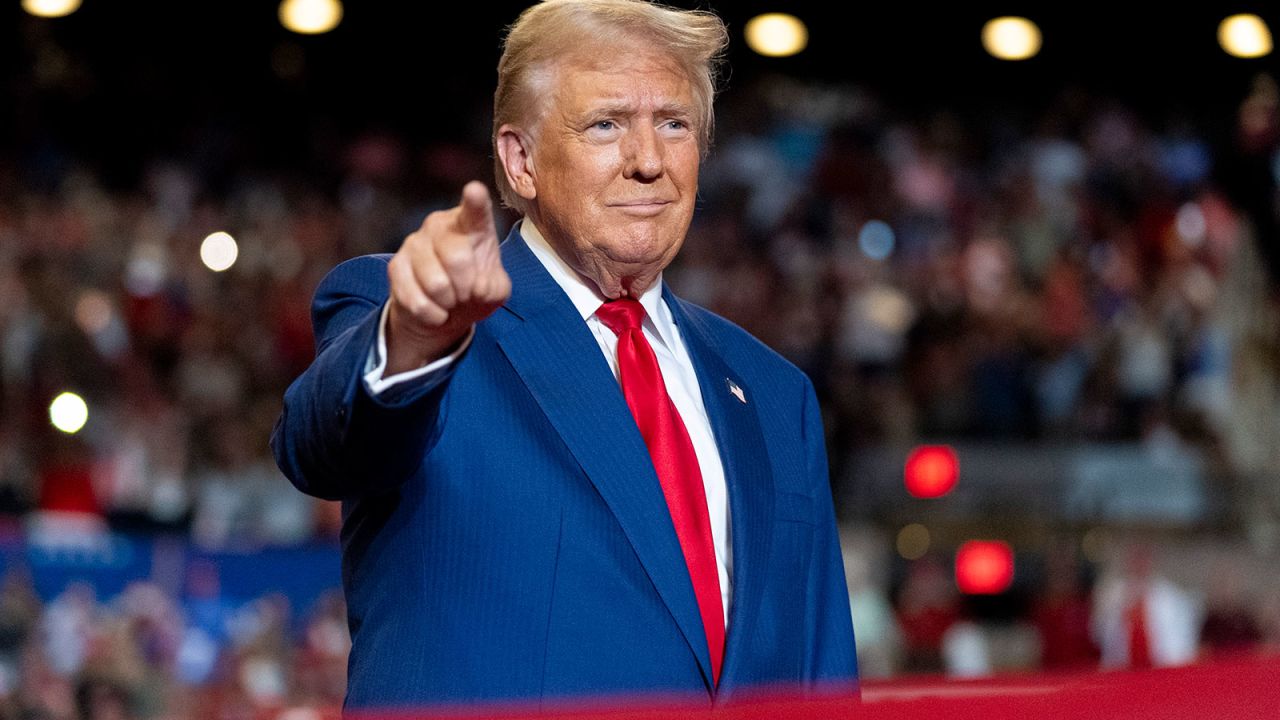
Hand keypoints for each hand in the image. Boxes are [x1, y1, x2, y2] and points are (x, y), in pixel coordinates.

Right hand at [385, 181, 510, 373]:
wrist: (442, 312)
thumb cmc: (474, 291)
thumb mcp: (494, 291)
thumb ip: (494, 286)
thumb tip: (477, 287)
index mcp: (472, 225)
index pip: (475, 210)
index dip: (475, 201)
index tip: (474, 190)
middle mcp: (440, 225)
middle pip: (457, 258)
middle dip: (467, 287)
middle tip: (467, 293)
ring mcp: (414, 243)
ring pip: (436, 283)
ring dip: (450, 302)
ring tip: (451, 299)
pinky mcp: (395, 266)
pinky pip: (417, 301)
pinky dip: (434, 315)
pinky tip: (436, 310)